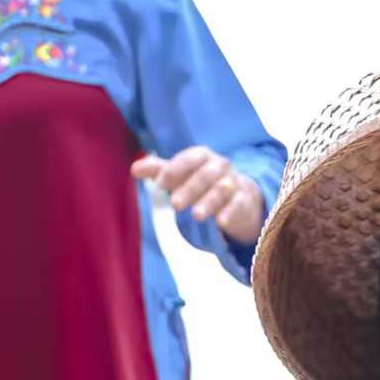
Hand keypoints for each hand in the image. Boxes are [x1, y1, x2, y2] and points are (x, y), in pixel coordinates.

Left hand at [132, 147, 263, 244]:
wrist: (238, 195)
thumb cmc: (202, 182)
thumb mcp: (181, 175)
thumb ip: (159, 171)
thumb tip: (134, 169)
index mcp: (202, 157)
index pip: (189, 159)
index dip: (175, 169)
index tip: (161, 183)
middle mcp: (220, 166)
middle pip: (206, 174)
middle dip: (190, 188)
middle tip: (175, 204)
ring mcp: (234, 182)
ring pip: (222, 189)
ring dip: (209, 201)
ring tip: (196, 215)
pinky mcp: (245, 199)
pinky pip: (238, 204)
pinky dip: (230, 212)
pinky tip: (221, 222)